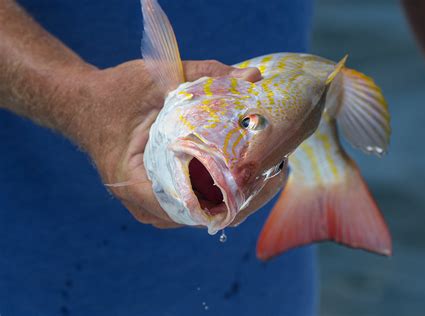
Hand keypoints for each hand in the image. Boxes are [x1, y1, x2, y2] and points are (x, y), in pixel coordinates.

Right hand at [80, 60, 261, 227]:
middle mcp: (141, 202)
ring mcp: (148, 203)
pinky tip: (239, 177)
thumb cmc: (112, 94)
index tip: (260, 181)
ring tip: (262, 176)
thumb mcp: (154, 78)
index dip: (231, 200)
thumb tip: (252, 77)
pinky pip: (191, 206)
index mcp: (134, 181)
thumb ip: (203, 75)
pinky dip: (216, 195)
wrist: (83, 105)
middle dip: (240, 199)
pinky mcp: (156, 196)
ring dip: (230, 199)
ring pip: (198, 215)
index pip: (190, 209)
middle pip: (201, 217)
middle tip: (272, 174)